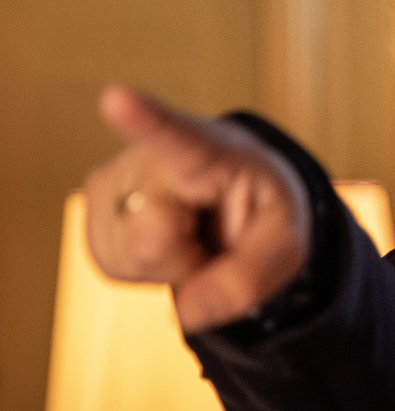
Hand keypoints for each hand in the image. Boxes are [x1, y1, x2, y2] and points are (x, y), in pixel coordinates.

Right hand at [84, 85, 312, 332]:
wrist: (234, 190)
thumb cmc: (261, 206)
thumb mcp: (286, 244)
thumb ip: (250, 278)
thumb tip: (187, 313)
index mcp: (206, 149)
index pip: (172, 135)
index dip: (142, 118)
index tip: (116, 96)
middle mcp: (145, 156)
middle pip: (151, 243)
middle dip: (187, 260)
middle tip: (211, 233)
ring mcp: (109, 181)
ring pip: (130, 260)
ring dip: (169, 264)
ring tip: (191, 229)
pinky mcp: (91, 209)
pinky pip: (116, 267)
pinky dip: (148, 268)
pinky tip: (166, 236)